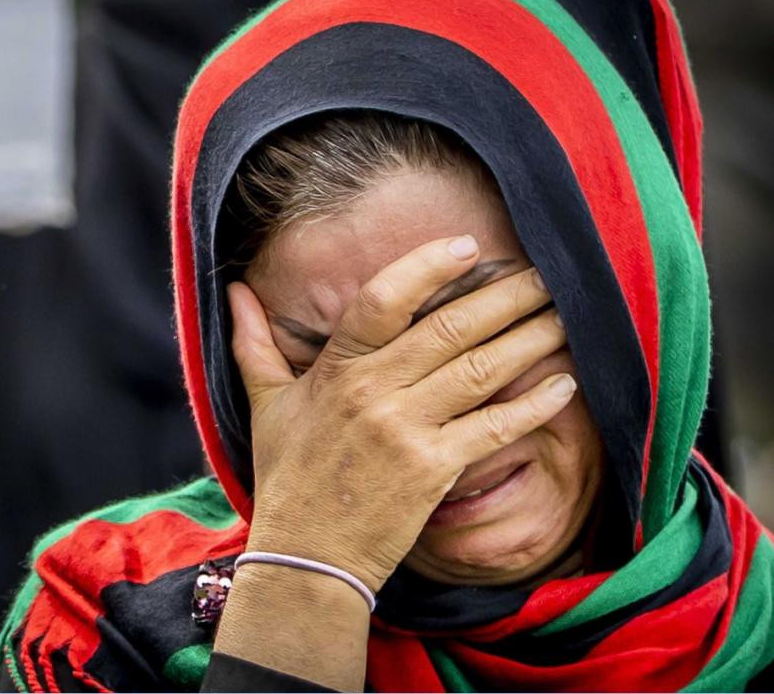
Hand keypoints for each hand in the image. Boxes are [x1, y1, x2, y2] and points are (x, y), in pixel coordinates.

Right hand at [229, 235, 572, 591]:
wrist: (306, 553)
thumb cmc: (287, 476)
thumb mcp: (264, 404)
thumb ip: (254, 343)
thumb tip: (235, 292)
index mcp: (336, 369)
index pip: (384, 299)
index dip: (428, 267)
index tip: (469, 247)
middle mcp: (374, 391)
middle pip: (450, 328)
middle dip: (504, 297)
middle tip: (544, 274)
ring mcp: (406, 430)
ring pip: (480, 370)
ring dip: (529, 339)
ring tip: (564, 316)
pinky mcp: (434, 469)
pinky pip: (494, 428)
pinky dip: (533, 405)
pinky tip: (564, 384)